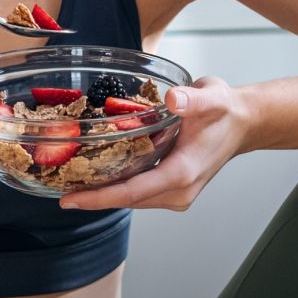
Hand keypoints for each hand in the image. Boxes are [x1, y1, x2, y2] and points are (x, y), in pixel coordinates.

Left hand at [59, 76, 248, 210]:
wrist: (241, 122)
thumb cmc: (224, 111)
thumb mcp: (209, 97)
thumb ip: (191, 99)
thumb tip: (172, 99)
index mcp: (182, 173)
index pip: (132, 192)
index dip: (98, 197)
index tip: (68, 200)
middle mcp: (178, 191)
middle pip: (125, 200)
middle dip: (91, 197)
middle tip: (56, 187)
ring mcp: (175, 194)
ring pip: (130, 199)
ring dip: (101, 193)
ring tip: (68, 183)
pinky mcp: (171, 189)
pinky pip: (137, 192)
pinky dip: (115, 186)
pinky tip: (94, 175)